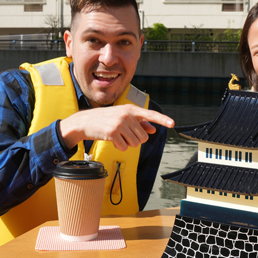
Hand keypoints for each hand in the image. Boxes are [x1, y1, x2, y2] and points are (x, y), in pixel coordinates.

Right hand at [59, 104, 174, 150]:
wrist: (85, 121)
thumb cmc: (106, 119)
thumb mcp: (123, 117)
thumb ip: (140, 123)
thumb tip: (153, 130)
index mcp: (131, 109)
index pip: (150, 114)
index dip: (162, 120)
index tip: (172, 123)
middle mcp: (126, 115)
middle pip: (143, 137)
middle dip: (135, 139)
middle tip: (124, 134)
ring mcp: (119, 124)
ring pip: (135, 143)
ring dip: (127, 144)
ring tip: (118, 136)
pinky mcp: (112, 133)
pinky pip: (125, 147)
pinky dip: (120, 147)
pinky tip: (112, 140)